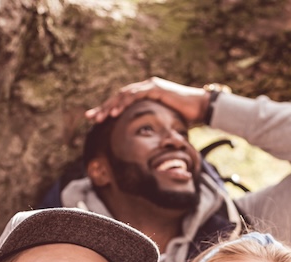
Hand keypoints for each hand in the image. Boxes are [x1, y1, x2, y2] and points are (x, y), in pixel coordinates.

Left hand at [86, 77, 210, 124]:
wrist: (201, 109)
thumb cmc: (186, 118)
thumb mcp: (164, 124)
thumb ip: (153, 128)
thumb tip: (146, 145)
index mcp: (145, 95)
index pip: (122, 101)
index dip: (108, 109)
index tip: (95, 119)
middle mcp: (145, 87)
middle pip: (119, 96)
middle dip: (103, 107)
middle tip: (89, 117)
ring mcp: (150, 86)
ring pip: (124, 95)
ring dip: (110, 106)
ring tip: (99, 117)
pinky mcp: (155, 88)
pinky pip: (135, 95)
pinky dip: (123, 103)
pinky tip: (114, 112)